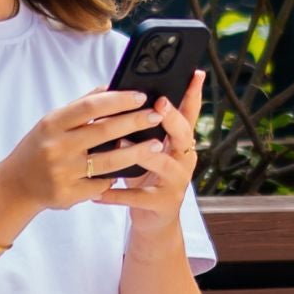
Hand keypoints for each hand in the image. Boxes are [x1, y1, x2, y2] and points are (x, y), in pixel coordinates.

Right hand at [4, 86, 168, 211]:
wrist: (17, 185)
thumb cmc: (39, 148)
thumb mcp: (52, 123)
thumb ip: (80, 107)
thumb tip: (110, 87)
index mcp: (53, 124)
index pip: (90, 107)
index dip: (118, 100)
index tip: (140, 96)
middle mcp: (57, 147)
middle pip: (104, 132)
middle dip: (134, 122)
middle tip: (156, 116)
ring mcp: (63, 172)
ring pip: (109, 162)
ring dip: (136, 152)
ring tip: (156, 143)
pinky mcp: (70, 194)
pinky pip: (102, 184)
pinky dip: (117, 176)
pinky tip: (131, 169)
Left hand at [91, 69, 203, 239]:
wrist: (153, 219)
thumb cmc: (147, 176)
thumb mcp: (150, 148)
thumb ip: (144, 126)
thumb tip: (126, 92)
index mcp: (180, 142)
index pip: (190, 113)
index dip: (194, 94)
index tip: (195, 74)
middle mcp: (183, 159)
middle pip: (182, 134)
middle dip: (171, 119)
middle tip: (159, 105)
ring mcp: (175, 182)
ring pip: (162, 163)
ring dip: (141, 152)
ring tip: (120, 144)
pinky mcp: (161, 203)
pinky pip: (137, 196)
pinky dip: (116, 194)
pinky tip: (98, 191)